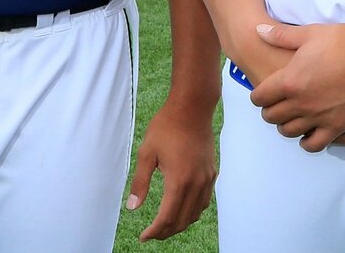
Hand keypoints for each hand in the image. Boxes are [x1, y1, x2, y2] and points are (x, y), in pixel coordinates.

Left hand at [125, 97, 215, 240]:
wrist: (193, 107)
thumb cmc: (167, 126)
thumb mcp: (147, 153)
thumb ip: (140, 183)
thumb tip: (132, 207)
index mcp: (179, 180)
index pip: (167, 218)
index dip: (154, 231)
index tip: (143, 236)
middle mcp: (196, 183)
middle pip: (182, 220)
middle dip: (166, 232)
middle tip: (151, 234)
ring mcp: (207, 178)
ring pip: (195, 213)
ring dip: (180, 223)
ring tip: (165, 225)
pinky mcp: (212, 172)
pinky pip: (204, 201)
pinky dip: (193, 211)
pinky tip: (183, 209)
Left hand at [249, 23, 344, 152]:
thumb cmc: (344, 41)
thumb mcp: (310, 33)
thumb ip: (282, 35)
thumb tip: (259, 30)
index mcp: (290, 81)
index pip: (260, 97)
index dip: (258, 96)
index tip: (263, 93)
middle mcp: (300, 103)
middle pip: (271, 117)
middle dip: (269, 111)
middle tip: (275, 105)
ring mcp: (318, 117)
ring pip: (289, 131)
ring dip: (286, 125)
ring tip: (290, 117)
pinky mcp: (336, 127)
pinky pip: (314, 144)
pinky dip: (307, 142)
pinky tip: (307, 134)